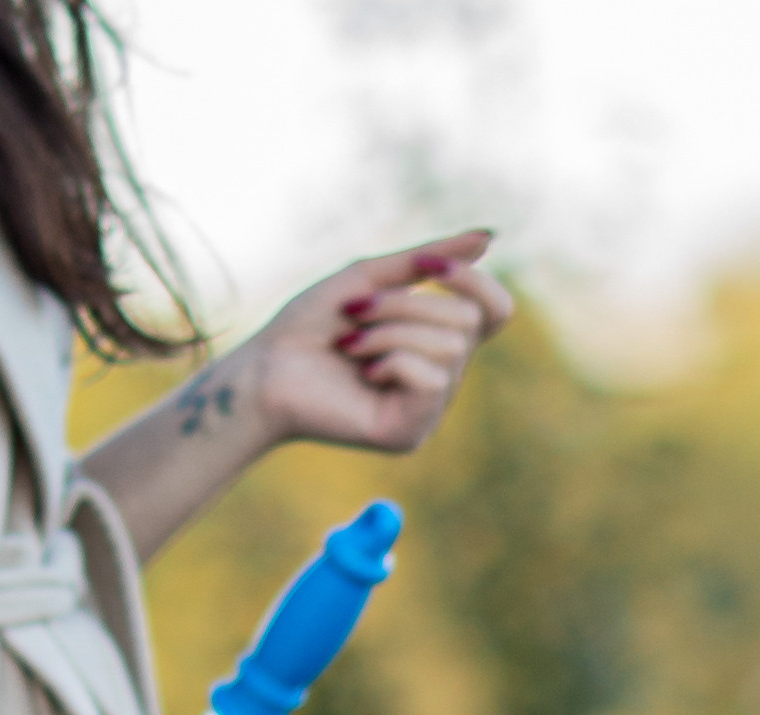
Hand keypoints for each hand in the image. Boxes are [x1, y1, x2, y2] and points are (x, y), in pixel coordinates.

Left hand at [246, 231, 513, 457]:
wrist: (265, 370)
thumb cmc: (311, 325)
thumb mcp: (371, 277)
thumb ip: (427, 260)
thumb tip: (488, 237)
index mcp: (437, 339)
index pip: (494, 309)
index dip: (473, 280)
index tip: (428, 268)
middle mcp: (441, 376)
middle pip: (466, 320)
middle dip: (405, 304)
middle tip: (356, 313)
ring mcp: (428, 407)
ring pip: (449, 348)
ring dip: (388, 330)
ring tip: (350, 343)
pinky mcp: (410, 432)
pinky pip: (431, 380)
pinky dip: (389, 359)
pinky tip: (360, 373)